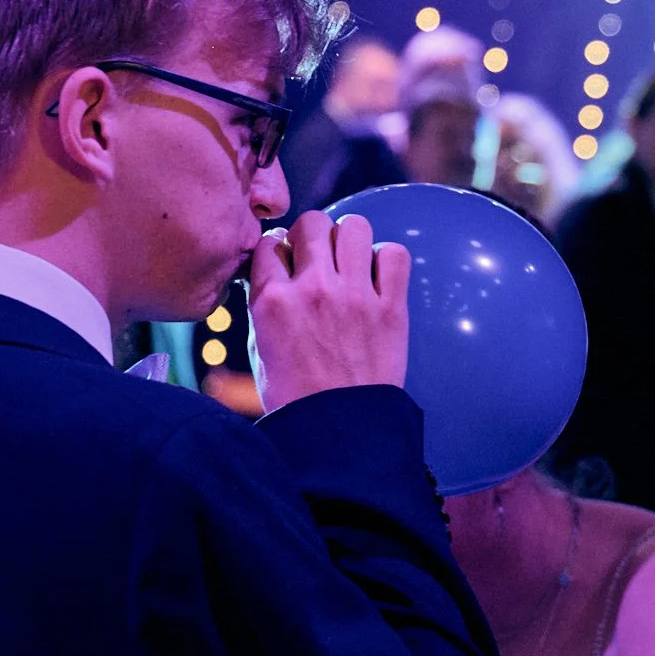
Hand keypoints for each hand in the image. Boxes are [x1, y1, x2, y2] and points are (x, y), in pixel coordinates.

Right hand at [245, 211, 409, 411]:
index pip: (269, 243)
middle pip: (312, 223)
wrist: (339, 432)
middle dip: (313, 237)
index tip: (287, 265)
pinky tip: (377, 280)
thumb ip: (263, 304)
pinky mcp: (390, 309)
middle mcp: (312, 290)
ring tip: (350, 265)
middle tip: (319, 262)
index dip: (278, 250)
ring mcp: (354, 297)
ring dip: (350, 241)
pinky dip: (386, 260)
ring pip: (354, 227)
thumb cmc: (295, 397)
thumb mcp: (260, 348)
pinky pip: (394, 255)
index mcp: (272, 301)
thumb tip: (271, 273)